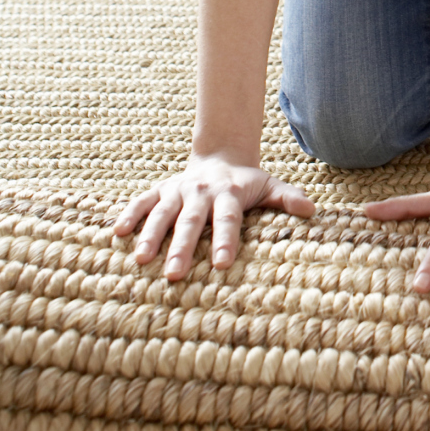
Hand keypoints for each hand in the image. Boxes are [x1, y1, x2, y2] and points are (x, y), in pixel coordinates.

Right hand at [114, 155, 314, 279]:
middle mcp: (201, 192)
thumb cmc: (248, 183)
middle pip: (192, 221)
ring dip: (151, 234)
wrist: (221, 156)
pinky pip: (141, 201)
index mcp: (229, 194)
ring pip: (163, 213)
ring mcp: (178, 191)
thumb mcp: (270, 187)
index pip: (229, 220)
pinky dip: (129, 215)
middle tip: (174, 274)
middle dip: (183, 247)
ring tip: (141, 259)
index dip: (227, 240)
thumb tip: (312, 211)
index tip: (224, 264)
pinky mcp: (160, 190)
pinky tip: (117, 233)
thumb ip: (288, 199)